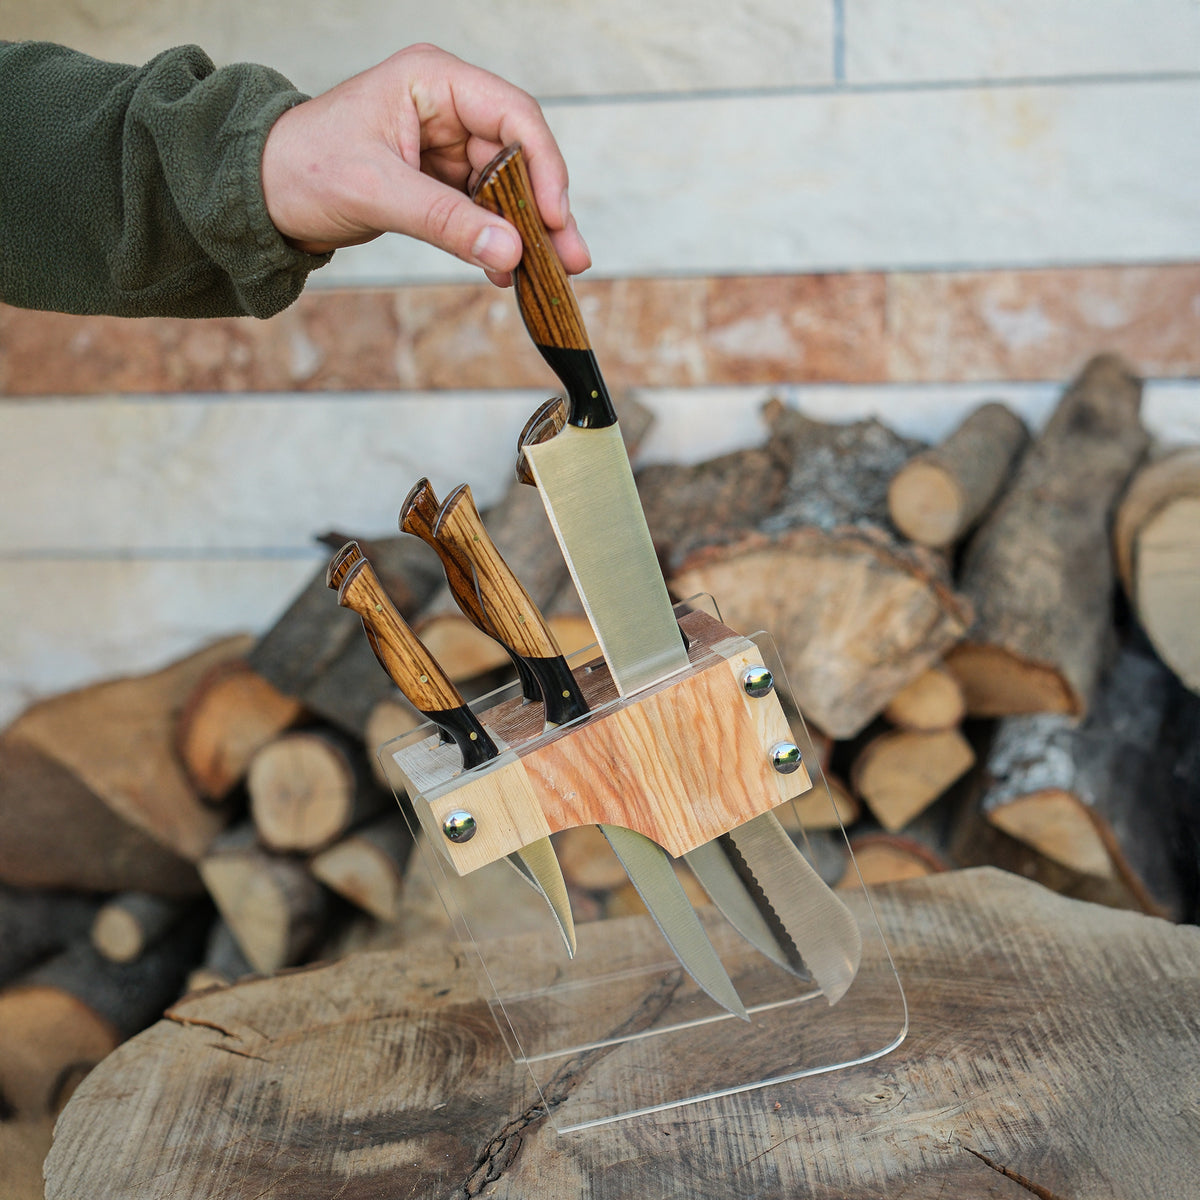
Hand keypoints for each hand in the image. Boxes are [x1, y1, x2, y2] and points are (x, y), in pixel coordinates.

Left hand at [260, 43, 590, 284]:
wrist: (260, 192)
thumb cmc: (303, 168)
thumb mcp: (377, 193)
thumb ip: (446, 222)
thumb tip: (509, 251)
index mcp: (432, 81)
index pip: (512, 115)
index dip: (544, 166)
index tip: (554, 217)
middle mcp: (447, 106)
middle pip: (520, 155)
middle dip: (545, 209)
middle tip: (570, 257)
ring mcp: (446, 144)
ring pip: (507, 188)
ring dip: (527, 232)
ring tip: (550, 274)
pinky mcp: (439, 181)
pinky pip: (483, 211)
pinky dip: (496, 241)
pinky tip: (507, 272)